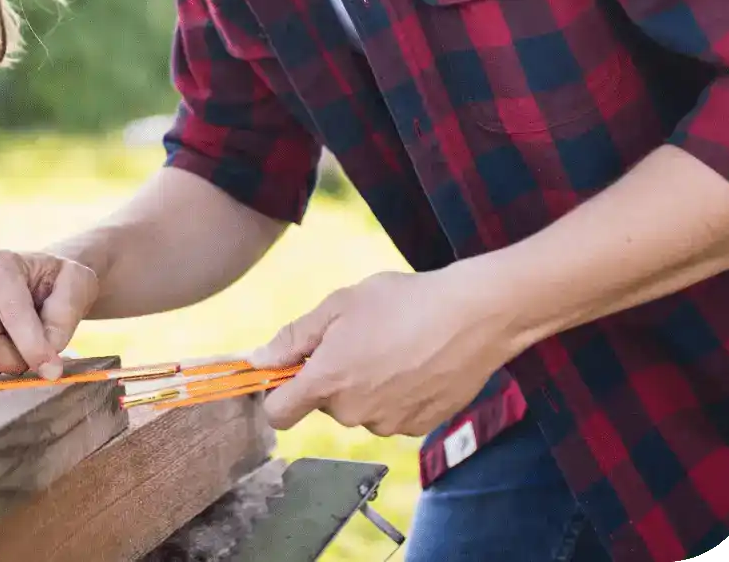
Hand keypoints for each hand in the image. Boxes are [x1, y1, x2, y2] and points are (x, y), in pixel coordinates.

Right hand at [0, 250, 99, 380]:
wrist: (38, 282)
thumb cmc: (58, 283)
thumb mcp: (79, 285)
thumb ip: (66, 313)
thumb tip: (48, 351)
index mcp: (2, 265)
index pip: (13, 315)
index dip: (34, 349)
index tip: (54, 370)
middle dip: (13, 362)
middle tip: (32, 357)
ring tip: (14, 353)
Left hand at [246, 267, 512, 437]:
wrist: (472, 316)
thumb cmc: (401, 301)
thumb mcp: (338, 306)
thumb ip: (293, 338)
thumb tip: (257, 361)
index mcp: (327, 381)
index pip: (278, 414)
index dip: (275, 394)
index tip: (284, 374)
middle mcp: (355, 412)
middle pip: (323, 404)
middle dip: (330, 377)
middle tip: (356, 339)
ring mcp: (389, 424)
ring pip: (359, 410)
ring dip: (364, 387)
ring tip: (391, 347)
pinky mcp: (420, 427)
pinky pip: (391, 415)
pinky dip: (395, 395)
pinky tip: (414, 364)